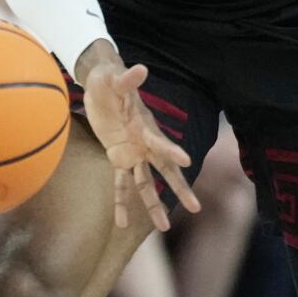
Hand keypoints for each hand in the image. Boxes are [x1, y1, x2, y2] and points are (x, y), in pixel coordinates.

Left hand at [79, 58, 199, 231]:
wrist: (101, 85)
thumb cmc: (108, 80)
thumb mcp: (113, 80)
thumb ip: (127, 79)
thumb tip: (140, 68)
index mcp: (145, 127)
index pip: (161, 143)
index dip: (172, 151)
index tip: (186, 160)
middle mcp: (145, 144)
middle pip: (166, 170)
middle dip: (180, 188)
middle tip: (196, 207)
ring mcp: (134, 153)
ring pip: (147, 184)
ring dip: (154, 205)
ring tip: (165, 227)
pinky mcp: (118, 158)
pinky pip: (121, 184)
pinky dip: (121, 203)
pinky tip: (122, 223)